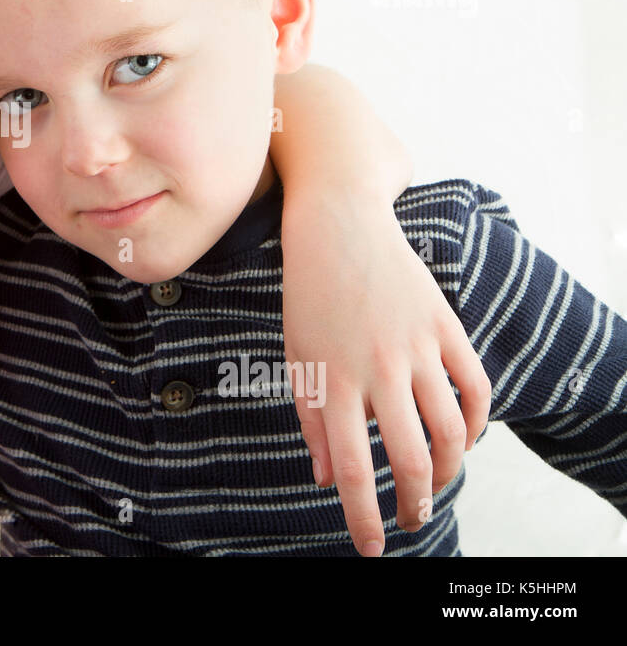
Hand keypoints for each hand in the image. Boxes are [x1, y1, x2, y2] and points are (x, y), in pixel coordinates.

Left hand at [280, 191, 491, 556]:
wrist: (337, 227)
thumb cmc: (309, 296)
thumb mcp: (296, 356)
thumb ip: (311, 419)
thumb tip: (325, 480)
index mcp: (332, 380)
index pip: (350, 467)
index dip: (362, 515)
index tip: (371, 547)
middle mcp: (377, 368)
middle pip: (410, 458)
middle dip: (414, 503)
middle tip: (412, 520)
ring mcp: (416, 346)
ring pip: (452, 431)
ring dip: (448, 470)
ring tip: (434, 484)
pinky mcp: (445, 326)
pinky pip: (476, 388)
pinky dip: (477, 423)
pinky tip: (464, 439)